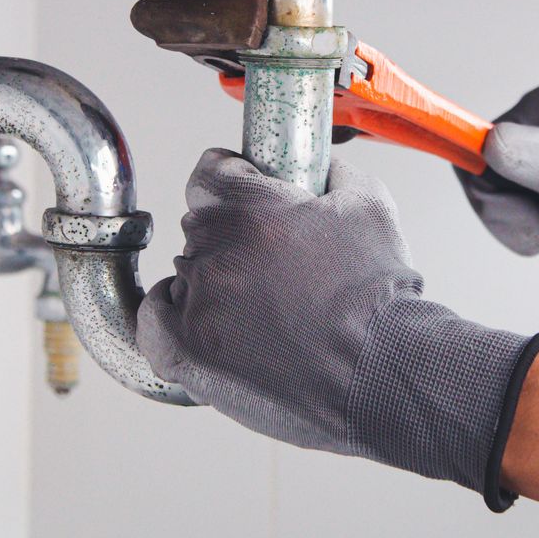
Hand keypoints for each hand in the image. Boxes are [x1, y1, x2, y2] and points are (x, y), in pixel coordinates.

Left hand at [139, 149, 538, 504]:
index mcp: (250, 209)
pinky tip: (206, 320)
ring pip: (186, 273)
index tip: (244, 189)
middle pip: (200, 226)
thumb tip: (323, 166)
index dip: (231, 178)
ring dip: (213, 282)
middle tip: (272, 262)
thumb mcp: (371, 206)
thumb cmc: (379, 296)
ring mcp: (196, 305)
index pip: (210, 173)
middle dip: (232, 237)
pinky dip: (174, 316)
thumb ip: (335, 172)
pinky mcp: (187, 354)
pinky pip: (154, 320)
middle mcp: (214, 252)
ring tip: (262, 307)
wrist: (384, 372)